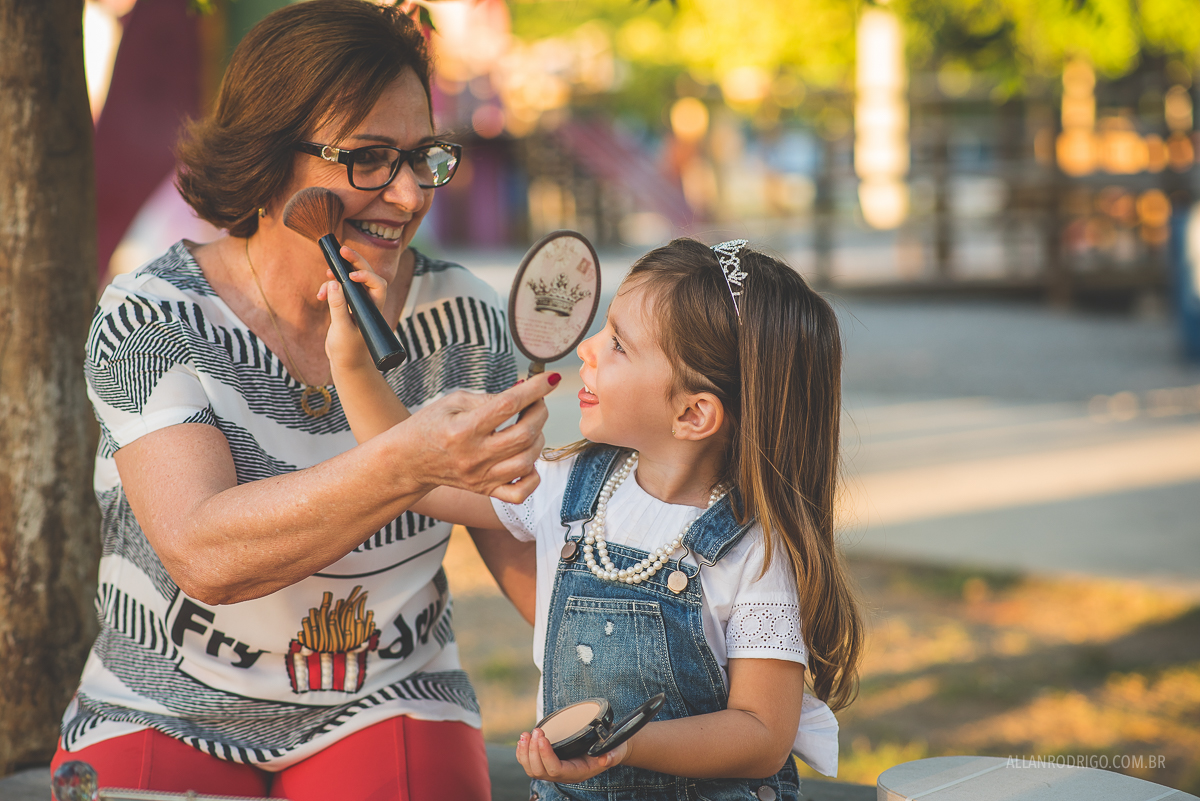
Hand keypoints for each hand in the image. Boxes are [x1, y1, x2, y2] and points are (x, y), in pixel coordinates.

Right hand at [318, 245, 386, 373]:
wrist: (345, 363)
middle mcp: (368, 303)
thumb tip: (334, 284)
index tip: (351, 276)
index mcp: (374, 308)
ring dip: (338, 275)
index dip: (366, 275)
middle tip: (342, 250)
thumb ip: (338, 306)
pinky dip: (330, 288)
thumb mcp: (341, 329)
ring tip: (326, 274)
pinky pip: (340, 289)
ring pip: (351, 280)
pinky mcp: (346, 306)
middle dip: (354, 262)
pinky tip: (320, 295)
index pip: (378, 285)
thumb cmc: (347, 350)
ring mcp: (357, 303)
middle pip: (366, 275)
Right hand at [398, 372, 559, 503]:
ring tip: (529, 426)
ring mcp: (481, 477)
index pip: (508, 406)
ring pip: (527, 461)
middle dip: (540, 412)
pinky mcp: (485, 490)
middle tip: (536, 402)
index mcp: (463, 429)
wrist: (408, 461)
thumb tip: (524, 392)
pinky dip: (532, 475)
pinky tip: (526, 457)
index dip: (534, 389)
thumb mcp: (453, 401)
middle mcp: (474, 456)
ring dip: (538, 439)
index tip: (550, 378)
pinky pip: (520, 492)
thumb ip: (490, 398)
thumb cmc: (430, 425)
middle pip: (524, 434)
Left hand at [516, 728, 627, 782]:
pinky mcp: (549, 761)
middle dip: (534, 751)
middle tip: (536, 731)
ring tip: (526, 734)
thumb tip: (606, 759)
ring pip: (532, 769)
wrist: (608, 746)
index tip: (543, 738)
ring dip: (525, 752)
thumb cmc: (611, 747)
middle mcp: (564, 774)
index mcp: (577, 773)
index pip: (556, 770)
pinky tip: (523, 739)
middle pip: (540, 771)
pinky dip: (523, 752)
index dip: (546, 756)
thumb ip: (613, 755)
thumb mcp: (616, 749)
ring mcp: (555, 769)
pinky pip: (530, 763)